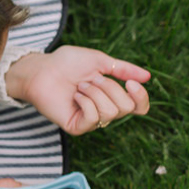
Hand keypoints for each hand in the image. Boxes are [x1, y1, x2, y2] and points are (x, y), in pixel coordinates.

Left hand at [5, 46, 150, 134]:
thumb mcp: (100, 61)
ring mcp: (90, 120)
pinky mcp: (76, 127)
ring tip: (79, 87)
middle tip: (90, 80)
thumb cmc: (66, 63)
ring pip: (111, 112)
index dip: (141, 97)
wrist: (41, 69)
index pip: (139, 108)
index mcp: (112, 96)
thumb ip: (123, 69)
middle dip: (110, 88)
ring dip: (95, 93)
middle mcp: (104, 110)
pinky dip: (86, 102)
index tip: (130, 83)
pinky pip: (94, 118)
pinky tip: (75, 96)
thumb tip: (147, 77)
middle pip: (126, 107)